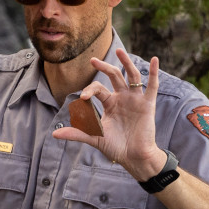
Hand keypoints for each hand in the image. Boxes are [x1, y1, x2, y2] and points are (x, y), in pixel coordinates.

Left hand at [52, 45, 167, 180]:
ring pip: (132, 76)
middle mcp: (123, 98)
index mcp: (110, 103)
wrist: (133, 157)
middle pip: (114, 76)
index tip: (83, 98)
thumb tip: (54, 134)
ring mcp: (135, 100)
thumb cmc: (115, 147)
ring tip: (119, 50)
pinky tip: (154, 60)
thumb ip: (76, 133)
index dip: (90, 90)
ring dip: (126, 63)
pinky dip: (154, 73)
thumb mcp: (94, 138)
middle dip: (104, 67)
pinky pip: (152, 86)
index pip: (98, 89)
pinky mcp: (147, 104)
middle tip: (92, 60)